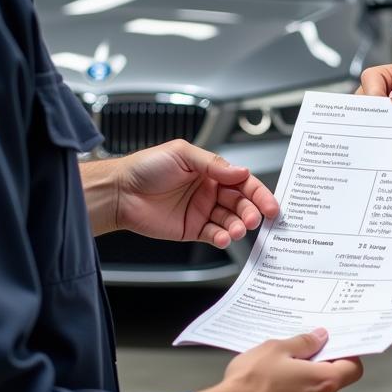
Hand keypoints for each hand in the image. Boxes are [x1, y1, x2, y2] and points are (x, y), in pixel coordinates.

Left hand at [110, 139, 277, 246]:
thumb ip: (214, 164)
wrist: (120, 191)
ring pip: (230, 220)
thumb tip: (241, 172)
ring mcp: (201, 211)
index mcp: (211, 171)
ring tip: (238, 229)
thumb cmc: (147, 167)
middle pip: (241, 203)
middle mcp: (210, 191)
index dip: (258, 193)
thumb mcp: (183, 154)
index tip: (270, 204)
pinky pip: (212, 235)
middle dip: (251, 212)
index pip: (242, 181)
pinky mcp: (191, 229)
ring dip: (238, 226)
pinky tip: (223, 237)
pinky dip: (221, 238)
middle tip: (255, 219)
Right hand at [197, 329, 362, 391]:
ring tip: (277, 378)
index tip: (336, 349)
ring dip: (301, 389)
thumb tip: (318, 338)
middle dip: (315, 371)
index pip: (352, 369)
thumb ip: (304, 342)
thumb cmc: (251, 383)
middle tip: (295, 359)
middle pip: (330, 384)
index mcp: (323, 382)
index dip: (347, 357)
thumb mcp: (277, 348)